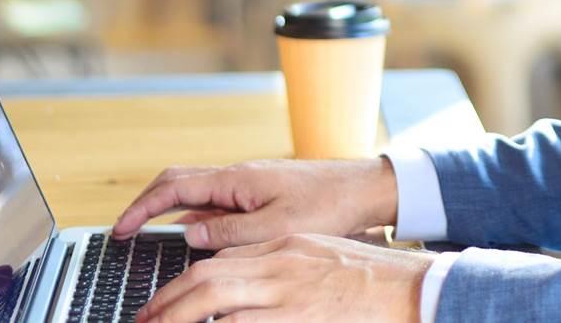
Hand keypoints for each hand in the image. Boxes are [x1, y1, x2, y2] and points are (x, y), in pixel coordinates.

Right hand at [112, 158, 398, 248]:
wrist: (365, 190)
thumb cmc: (329, 206)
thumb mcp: (276, 228)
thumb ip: (229, 233)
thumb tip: (188, 235)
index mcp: (237, 179)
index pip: (174, 187)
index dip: (142, 208)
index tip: (120, 231)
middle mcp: (238, 176)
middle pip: (178, 183)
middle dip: (147, 206)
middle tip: (125, 233)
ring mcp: (248, 184)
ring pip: (197, 194)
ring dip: (170, 213)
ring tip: (150, 241)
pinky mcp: (260, 194)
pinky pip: (217, 203)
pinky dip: (197, 219)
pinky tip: (195, 241)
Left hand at [134, 234, 432, 322]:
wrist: (416, 290)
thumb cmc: (377, 282)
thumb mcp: (326, 261)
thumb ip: (289, 267)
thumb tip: (251, 290)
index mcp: (289, 245)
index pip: (225, 258)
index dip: (188, 282)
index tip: (169, 302)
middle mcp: (283, 262)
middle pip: (207, 274)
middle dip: (168, 300)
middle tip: (144, 320)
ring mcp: (288, 291)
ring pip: (213, 298)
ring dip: (176, 317)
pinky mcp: (295, 316)